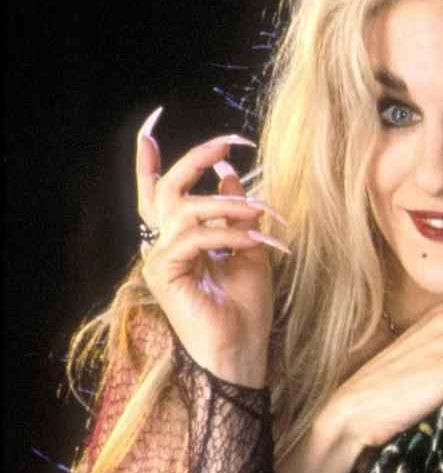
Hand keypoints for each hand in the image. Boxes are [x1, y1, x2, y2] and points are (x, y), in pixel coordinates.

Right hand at [136, 108, 287, 387]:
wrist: (243, 352)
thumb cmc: (247, 308)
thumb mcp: (250, 249)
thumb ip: (238, 213)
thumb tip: (229, 173)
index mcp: (179, 238)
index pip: (156, 191)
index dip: (148, 157)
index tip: (152, 120)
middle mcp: (163, 244)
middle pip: (167, 187)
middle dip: (198, 158)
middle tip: (233, 142)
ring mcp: (160, 259)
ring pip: (186, 208)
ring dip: (231, 205)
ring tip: (264, 214)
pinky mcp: (164, 274)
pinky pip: (195, 237)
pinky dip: (230, 234)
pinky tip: (259, 240)